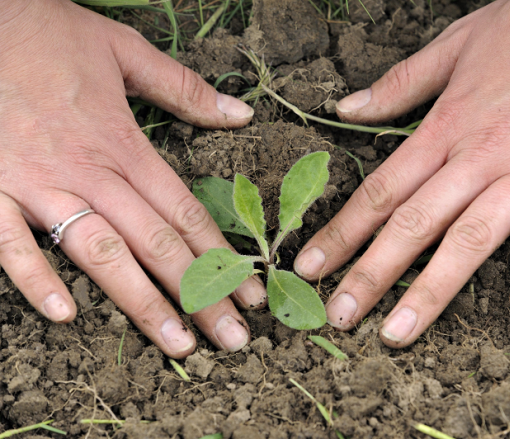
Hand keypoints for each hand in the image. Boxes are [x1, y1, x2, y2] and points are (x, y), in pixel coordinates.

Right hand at [0, 0, 265, 356]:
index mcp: (124, 144)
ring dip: (141, 303)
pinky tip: (64, 315)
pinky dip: (34, 278)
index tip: (251, 293)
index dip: (222, 256)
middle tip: (233, 339)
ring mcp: (38, 183)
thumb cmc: (48, 35)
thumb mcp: (125, 50)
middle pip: (156, 243)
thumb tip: (240, 114)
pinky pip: (10, 243)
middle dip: (199, 294)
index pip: (184, 212)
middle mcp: (88, 171)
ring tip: (177, 344)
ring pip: (100, 253)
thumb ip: (184, 88)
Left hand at [294, 0, 509, 346]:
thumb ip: (399, 84)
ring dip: (432, 289)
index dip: (342, 231)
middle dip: (371, 274)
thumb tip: (344, 109)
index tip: (310, 266)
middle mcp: (480, 156)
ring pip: (472, 238)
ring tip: (398, 331)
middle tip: (338, 316)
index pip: (382, 190)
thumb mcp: (456, 44)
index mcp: (446, 127)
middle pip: (414, 223)